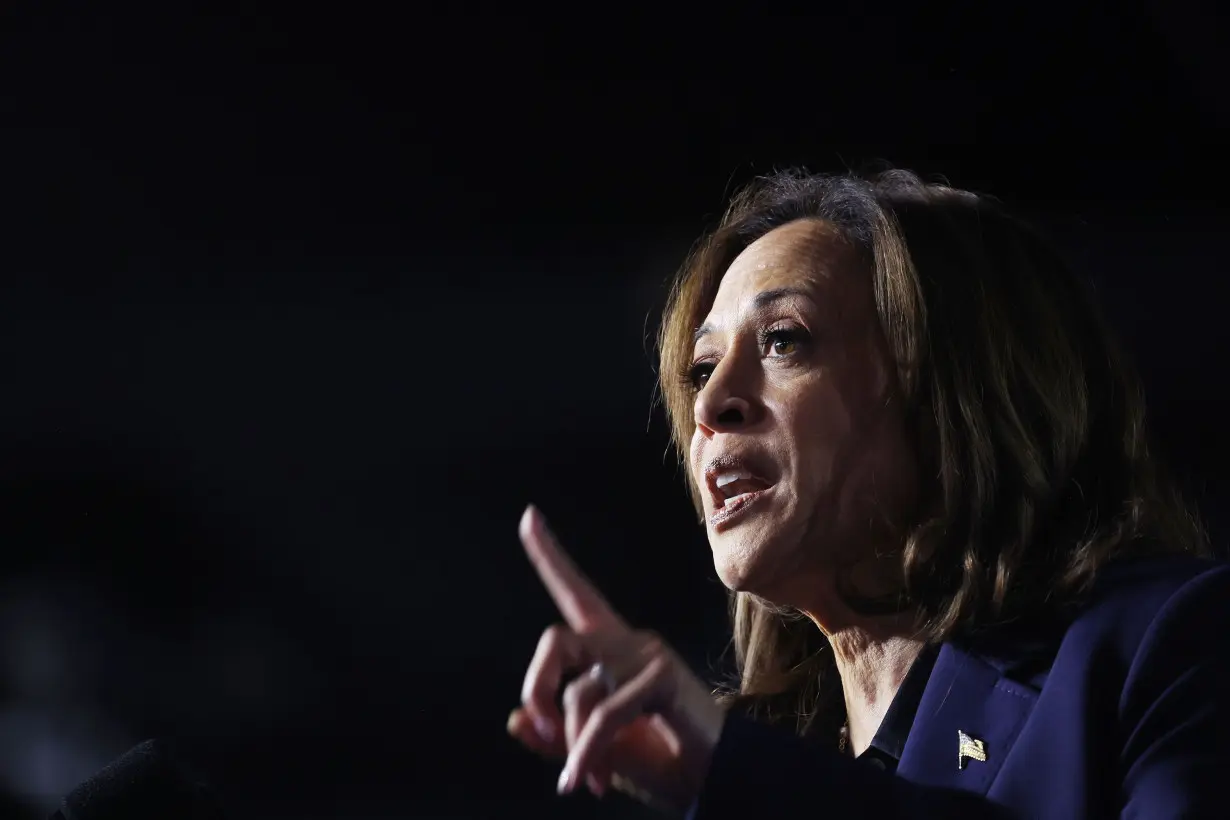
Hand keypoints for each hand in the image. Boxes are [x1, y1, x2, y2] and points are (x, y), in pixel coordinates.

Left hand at [507, 505, 726, 809]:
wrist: (718, 782)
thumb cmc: (663, 763)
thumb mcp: (599, 754)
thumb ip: (559, 739)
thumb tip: (515, 721)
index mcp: (612, 652)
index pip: (576, 593)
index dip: (550, 557)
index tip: (527, 516)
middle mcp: (628, 644)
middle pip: (557, 639)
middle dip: (536, 686)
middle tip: (541, 732)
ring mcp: (647, 656)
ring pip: (579, 692)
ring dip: (575, 744)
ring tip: (587, 778)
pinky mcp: (662, 677)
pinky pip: (604, 716)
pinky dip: (588, 753)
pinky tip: (585, 781)